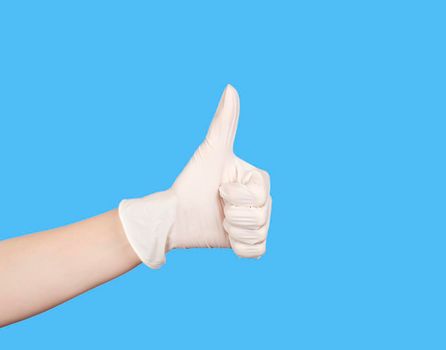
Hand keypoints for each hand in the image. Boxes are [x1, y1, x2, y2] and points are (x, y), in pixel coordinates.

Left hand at [119, 85, 271, 267]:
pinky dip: (239, 247)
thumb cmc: (192, 181)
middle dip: (232, 215)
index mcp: (259, 181)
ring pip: (258, 234)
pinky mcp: (250, 244)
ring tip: (220, 221)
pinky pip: (256, 251)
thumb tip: (230, 88)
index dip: (237, 196)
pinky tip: (226, 237)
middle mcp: (262, 202)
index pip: (261, 195)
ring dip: (233, 231)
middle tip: (218, 208)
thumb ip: (224, 122)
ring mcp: (257, 224)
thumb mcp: (211, 151)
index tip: (220, 189)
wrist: (174, 215)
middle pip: (261, 216)